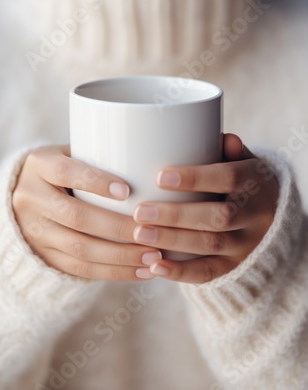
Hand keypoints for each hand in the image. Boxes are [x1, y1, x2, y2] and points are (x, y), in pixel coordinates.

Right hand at [12, 145, 161, 280]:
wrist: (21, 193)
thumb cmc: (64, 168)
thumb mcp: (71, 152)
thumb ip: (99, 156)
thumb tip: (145, 163)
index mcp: (39, 165)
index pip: (66, 173)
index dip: (96, 182)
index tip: (127, 190)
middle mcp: (31, 199)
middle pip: (77, 217)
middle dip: (118, 227)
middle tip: (152, 230)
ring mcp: (35, 231)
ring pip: (80, 249)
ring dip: (121, 256)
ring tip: (152, 256)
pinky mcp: (44, 255)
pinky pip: (80, 269)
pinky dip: (113, 272)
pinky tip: (140, 271)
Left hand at [133, 134, 278, 283]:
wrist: (272, 216)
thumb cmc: (242, 181)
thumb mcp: (242, 162)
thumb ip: (229, 152)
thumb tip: (221, 139)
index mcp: (254, 182)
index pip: (228, 178)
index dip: (195, 178)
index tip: (160, 177)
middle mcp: (255, 215)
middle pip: (217, 217)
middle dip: (176, 216)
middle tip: (140, 212)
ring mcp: (247, 244)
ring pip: (211, 245)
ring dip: (173, 241)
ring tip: (139, 235)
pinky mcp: (235, 267)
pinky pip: (210, 273)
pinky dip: (181, 272)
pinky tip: (155, 267)